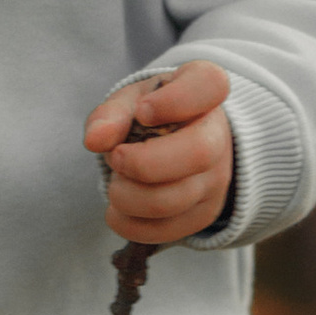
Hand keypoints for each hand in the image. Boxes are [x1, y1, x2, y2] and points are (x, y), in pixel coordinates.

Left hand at [85, 58, 232, 249]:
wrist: (172, 146)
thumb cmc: (150, 116)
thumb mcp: (129, 102)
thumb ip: (111, 115)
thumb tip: (95, 140)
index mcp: (205, 90)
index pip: (209, 84)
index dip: (175, 101)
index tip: (143, 111)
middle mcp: (219, 135)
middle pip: (199, 152)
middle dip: (144, 163)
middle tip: (116, 158)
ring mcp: (217, 178)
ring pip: (177, 199)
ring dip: (130, 197)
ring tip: (117, 183)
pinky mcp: (203, 213)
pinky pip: (168, 230)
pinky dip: (130, 224)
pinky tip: (118, 209)